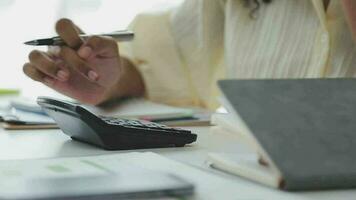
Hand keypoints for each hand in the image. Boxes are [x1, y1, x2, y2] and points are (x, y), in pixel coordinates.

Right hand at [23, 18, 143, 104]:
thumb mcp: (111, 50)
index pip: (63, 26)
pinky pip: (29, 70)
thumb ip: (99, 43)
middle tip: (90, 74)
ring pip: (34, 56)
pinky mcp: (47, 77)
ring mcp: (52, 61)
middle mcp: (60, 46)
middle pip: (53, 45)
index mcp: (74, 36)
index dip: (71, 37)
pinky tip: (54, 81)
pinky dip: (39, 75)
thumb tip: (83, 50)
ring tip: (66, 76)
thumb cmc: (108, 64)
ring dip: (50, 66)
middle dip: (74, 61)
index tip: (86, 53)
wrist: (107, 85)